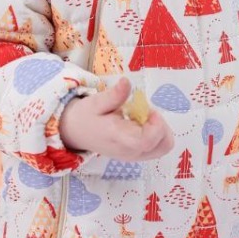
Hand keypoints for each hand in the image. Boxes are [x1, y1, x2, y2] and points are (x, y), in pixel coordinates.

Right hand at [58, 77, 174, 160]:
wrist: (75, 133)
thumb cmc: (85, 116)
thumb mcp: (95, 102)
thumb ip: (114, 95)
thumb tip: (126, 82)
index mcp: (118, 139)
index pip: (146, 141)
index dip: (156, 125)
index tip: (150, 110)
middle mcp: (129, 152)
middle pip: (163, 145)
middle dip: (161, 124)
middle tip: (145, 112)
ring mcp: (134, 156)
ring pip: (163, 147)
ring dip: (160, 129)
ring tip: (143, 117)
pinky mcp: (136, 155)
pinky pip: (157, 147)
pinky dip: (156, 134)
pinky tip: (141, 124)